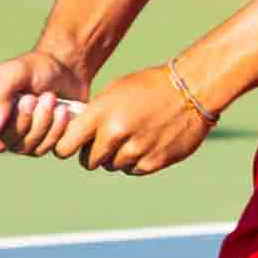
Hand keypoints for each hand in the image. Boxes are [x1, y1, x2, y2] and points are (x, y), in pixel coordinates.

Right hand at [0, 49, 88, 154]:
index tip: (2, 117)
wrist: (66, 70)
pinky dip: (56, 129)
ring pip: (25, 148)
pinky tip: (62, 111)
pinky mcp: (41, 144)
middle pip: (0, 145)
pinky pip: (45, 149)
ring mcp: (19, 140)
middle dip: (21, 121)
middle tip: (33, 97)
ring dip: (41, 122)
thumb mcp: (15, 73)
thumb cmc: (34, 68)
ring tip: (50, 98)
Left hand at [56, 63, 214, 176]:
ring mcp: (135, 150)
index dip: (67, 147)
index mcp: (101, 113)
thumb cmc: (149, 87)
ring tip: (132, 138)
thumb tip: (77, 135)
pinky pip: (133, 170)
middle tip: (106, 142)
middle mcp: (116, 134)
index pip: (66, 145)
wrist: (190, 89)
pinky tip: (146, 143)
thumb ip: (94, 115)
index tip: (73, 146)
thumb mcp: (115, 92)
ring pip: (112, 166)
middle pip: (89, 162)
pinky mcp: (153, 162)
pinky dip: (136, 161)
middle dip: (94, 154)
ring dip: (118, 157)